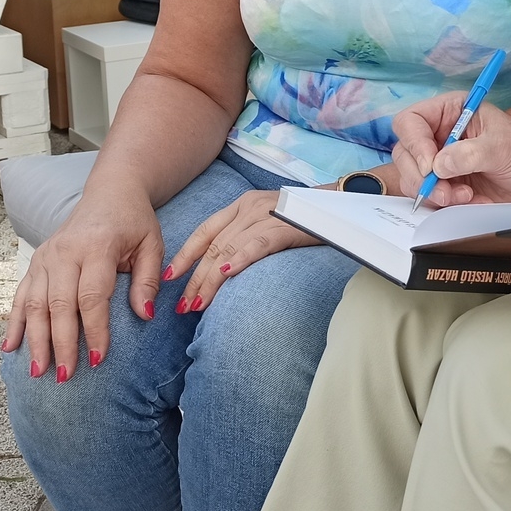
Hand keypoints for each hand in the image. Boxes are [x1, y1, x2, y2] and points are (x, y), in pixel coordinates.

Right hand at [4, 184, 165, 382]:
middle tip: (65, 376)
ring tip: (39, 371)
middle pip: (58, 304)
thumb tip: (146, 315)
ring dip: (35, 339)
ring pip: (35, 303)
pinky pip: (22, 295)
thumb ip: (148, 279)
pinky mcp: (36, 261)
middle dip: (61, 343)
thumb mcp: (152, 244)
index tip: (98, 359)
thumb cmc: (134, 222)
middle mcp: (65, 251)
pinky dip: (15, 322)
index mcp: (97, 246)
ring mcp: (46, 256)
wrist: (110, 193)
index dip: (94, 329)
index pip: (92, 295)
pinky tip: (10, 347)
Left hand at [167, 189, 318, 315]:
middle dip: (194, 277)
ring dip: (210, 279)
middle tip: (182, 306)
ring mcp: (268, 213)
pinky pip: (258, 244)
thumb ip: (247, 238)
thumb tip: (224, 270)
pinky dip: (240, 259)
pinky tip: (227, 274)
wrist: (341, 206)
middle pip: (213, 245)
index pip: (205, 230)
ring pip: (229, 248)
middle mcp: (250, 206)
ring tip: (198, 304)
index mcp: (243, 205)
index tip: (170, 278)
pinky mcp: (287, 225)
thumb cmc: (306, 221)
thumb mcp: (270, 222)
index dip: (185, 255)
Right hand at [391, 97, 510, 206]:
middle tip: (443, 190)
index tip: (429, 165)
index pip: (411, 120)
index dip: (414, 142)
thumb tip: (438, 165)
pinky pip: (428, 197)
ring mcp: (442, 162)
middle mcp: (441, 135)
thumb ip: (469, 154)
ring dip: (433, 192)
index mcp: (452, 111)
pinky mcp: (448, 186)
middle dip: (420, 175)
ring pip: (412, 178)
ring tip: (464, 195)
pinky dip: (442, 203)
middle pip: (404, 152)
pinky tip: (467, 200)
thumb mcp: (503, 147)